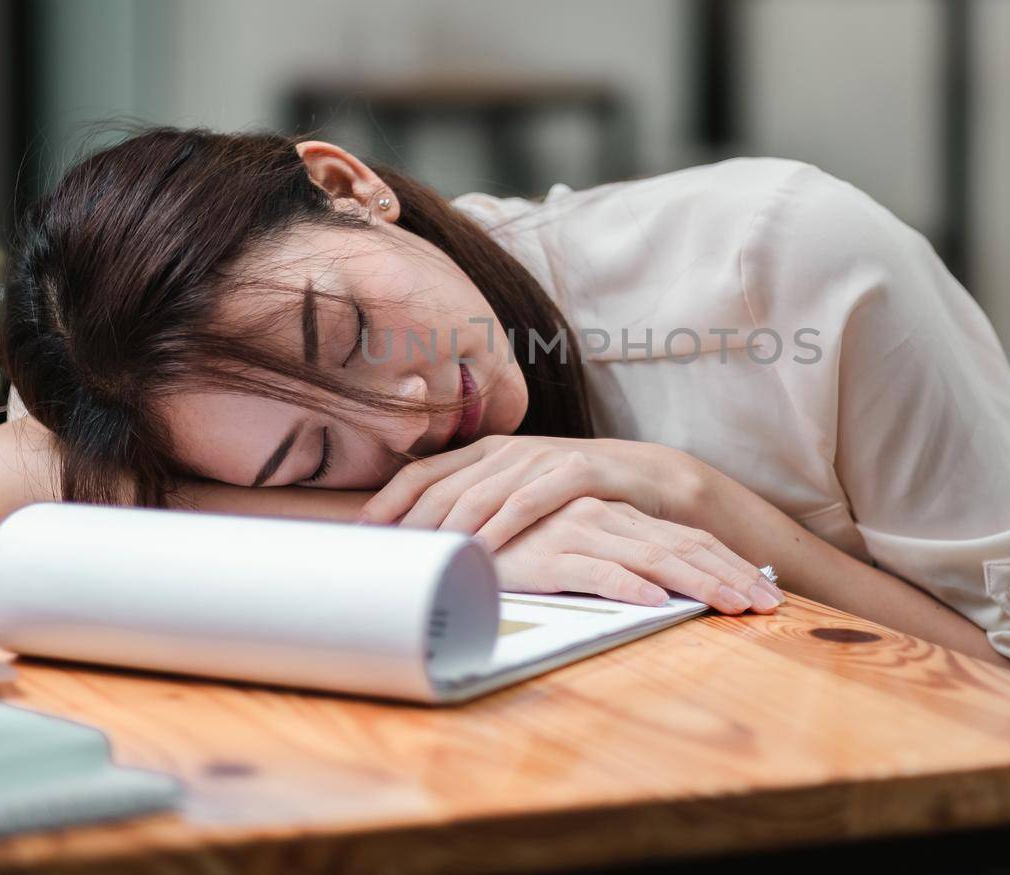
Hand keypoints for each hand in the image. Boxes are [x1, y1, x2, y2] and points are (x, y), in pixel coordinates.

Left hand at [358, 435, 703, 550]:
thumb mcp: (522, 492)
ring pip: (481, 494)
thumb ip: (479, 504)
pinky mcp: (578, 471)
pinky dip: (502, 526)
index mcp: (485, 452)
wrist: (652, 480)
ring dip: (448, 529)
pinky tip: (482, 550)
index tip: (357, 533)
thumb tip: (424, 544)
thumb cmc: (578, 495)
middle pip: (443, 486)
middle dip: (408, 523)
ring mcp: (542, 458)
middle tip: (382, 557)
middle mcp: (507, 450)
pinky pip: (530, 501)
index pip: (422, 473)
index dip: (387, 502)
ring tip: (421, 559)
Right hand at [491, 497, 783, 613]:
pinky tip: (658, 603)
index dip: (730, 565)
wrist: (459, 536)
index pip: (687, 540)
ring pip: (653, 559)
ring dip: (699, 584)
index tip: (766, 593)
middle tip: (771, 606)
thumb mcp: (579, 551)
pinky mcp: (550, 555)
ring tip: (734, 606)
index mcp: (619, 517)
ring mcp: (580, 533)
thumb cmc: (521, 549)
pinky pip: (598, 572)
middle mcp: (607, 518)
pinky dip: (630, 587)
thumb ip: (616, 559)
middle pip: (684, 547)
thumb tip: (663, 587)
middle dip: (732, 576)